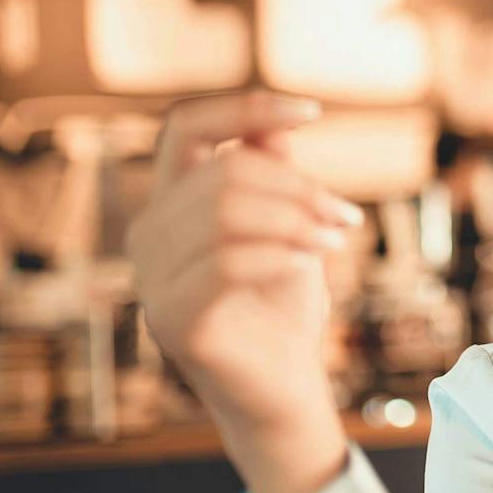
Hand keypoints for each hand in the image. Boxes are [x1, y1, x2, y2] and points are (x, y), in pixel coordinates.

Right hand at [124, 89, 363, 436]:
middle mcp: (148, 237)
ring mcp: (151, 281)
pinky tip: (310, 264)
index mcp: (170, 204)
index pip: (185, 127)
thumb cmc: (284, 301)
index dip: (245, 106)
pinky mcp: (173, 321)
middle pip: (223, 173)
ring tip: (336, 238)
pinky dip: (279, 255)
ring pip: (224, 213)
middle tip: (345, 217)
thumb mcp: (288, 225)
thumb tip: (278, 122)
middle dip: (297, 187)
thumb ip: (275, 175)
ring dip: (296, 219)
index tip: (313, 110)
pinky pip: (227, 264)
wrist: (285, 385)